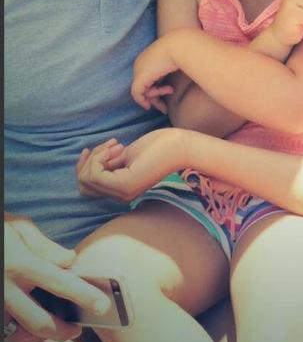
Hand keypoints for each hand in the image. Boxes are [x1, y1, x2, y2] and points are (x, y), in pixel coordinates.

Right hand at [4, 214, 110, 341]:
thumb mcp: (15, 226)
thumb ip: (43, 245)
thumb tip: (69, 260)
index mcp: (18, 264)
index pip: (59, 283)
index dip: (84, 296)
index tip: (103, 305)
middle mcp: (5, 288)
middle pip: (41, 322)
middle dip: (64, 330)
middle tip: (78, 328)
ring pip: (22, 333)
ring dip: (43, 335)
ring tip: (58, 328)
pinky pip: (8, 330)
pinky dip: (22, 331)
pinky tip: (32, 325)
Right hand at [76, 129, 193, 202]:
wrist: (179, 145)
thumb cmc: (158, 147)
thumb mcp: (125, 156)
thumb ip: (108, 164)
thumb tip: (87, 165)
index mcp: (122, 190)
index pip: (87, 186)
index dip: (86, 165)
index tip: (101, 148)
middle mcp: (121, 196)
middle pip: (83, 184)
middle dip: (89, 161)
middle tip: (110, 146)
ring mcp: (123, 192)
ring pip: (86, 178)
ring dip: (95, 157)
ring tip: (116, 145)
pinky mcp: (125, 185)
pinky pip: (95, 174)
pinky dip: (99, 157)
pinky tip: (117, 147)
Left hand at [131, 36, 177, 111]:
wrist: (179, 45)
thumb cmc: (181, 51)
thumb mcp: (174, 61)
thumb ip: (168, 72)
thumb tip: (171, 83)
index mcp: (148, 57)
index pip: (148, 77)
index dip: (156, 88)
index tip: (168, 93)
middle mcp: (140, 63)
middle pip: (144, 84)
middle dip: (154, 97)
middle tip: (164, 108)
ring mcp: (139, 70)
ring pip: (142, 90)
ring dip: (156, 96)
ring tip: (171, 90)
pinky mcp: (140, 78)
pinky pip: (137, 94)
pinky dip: (142, 101)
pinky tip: (148, 106)